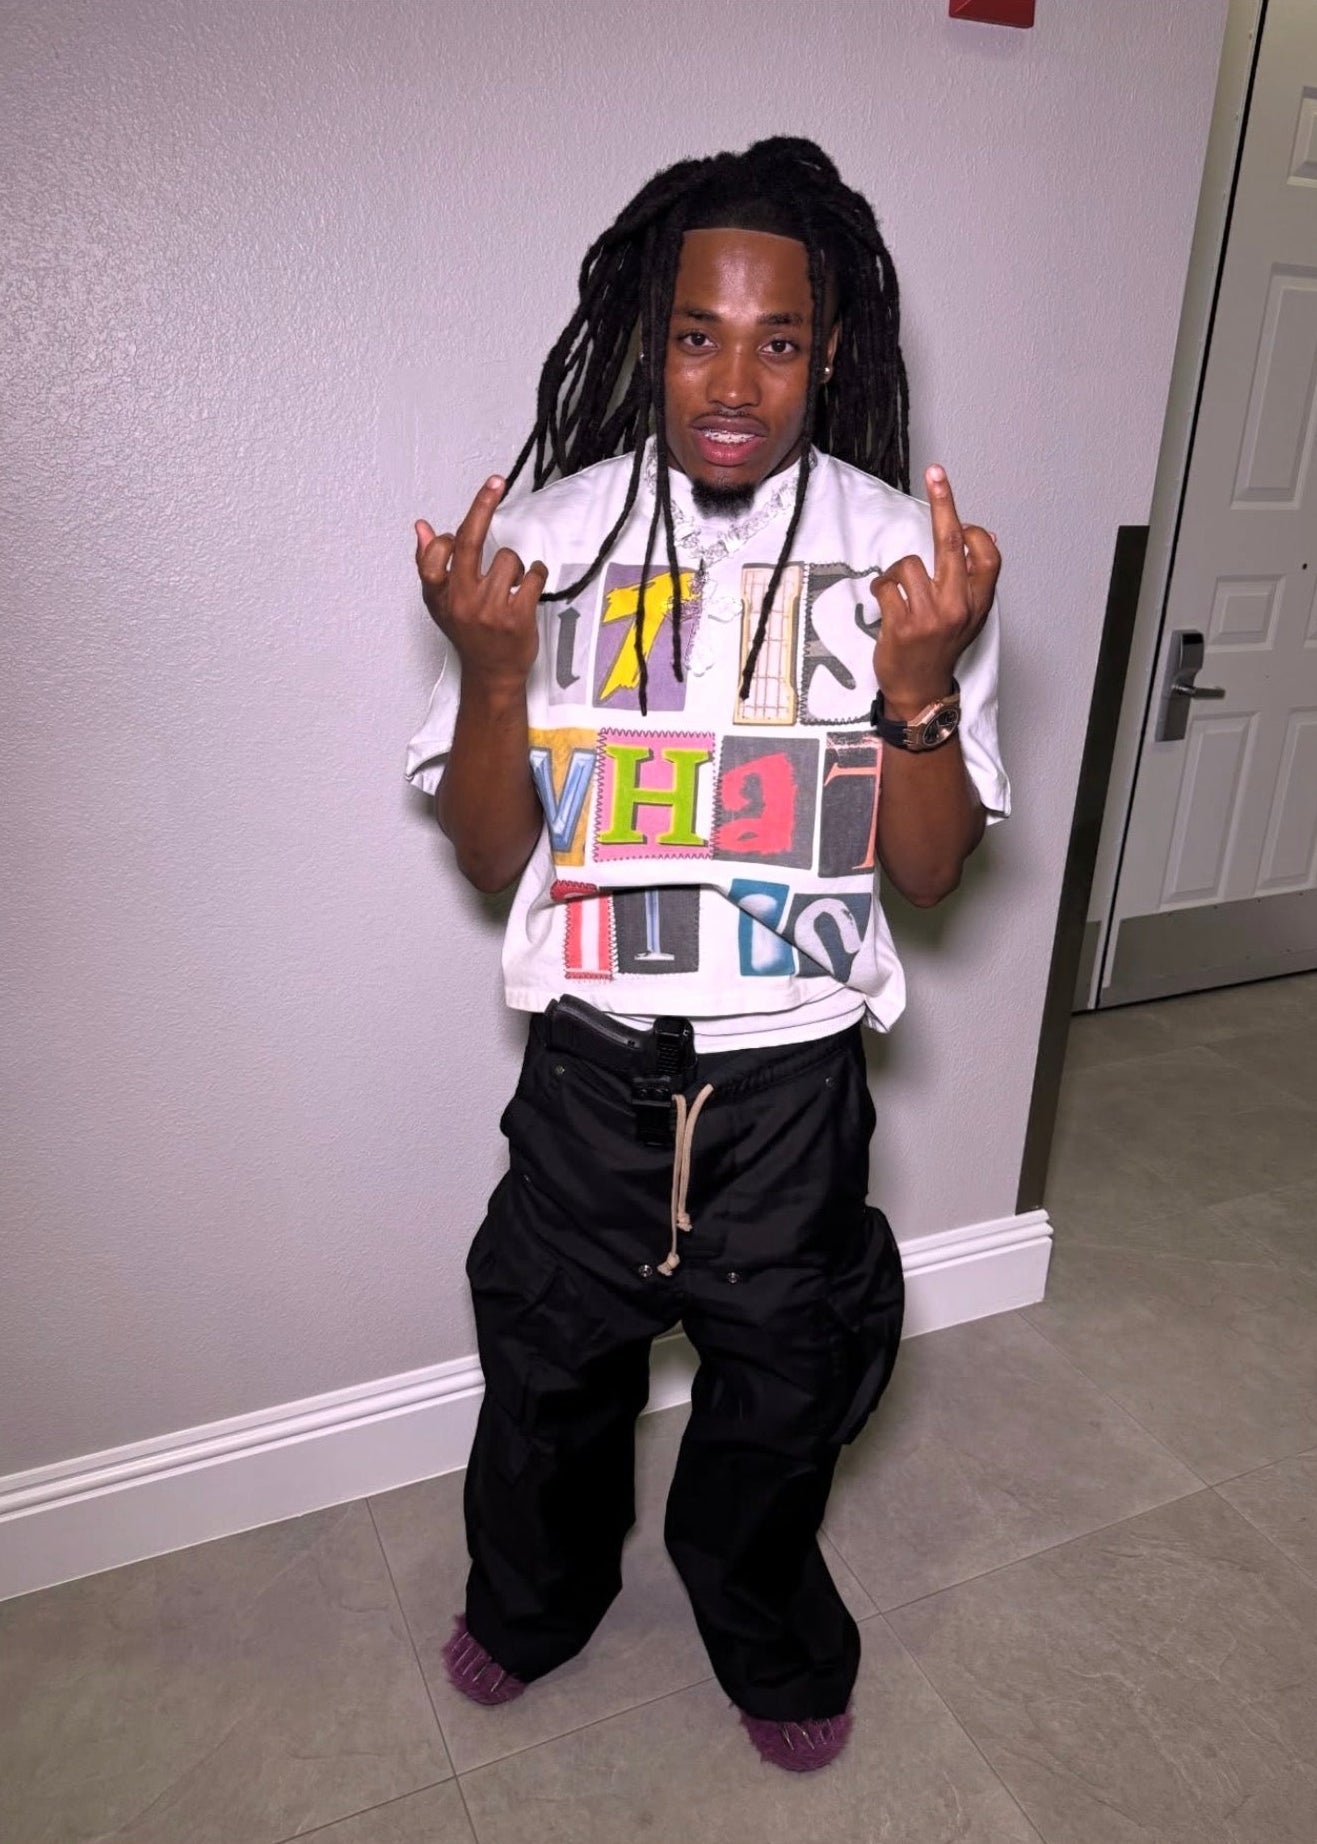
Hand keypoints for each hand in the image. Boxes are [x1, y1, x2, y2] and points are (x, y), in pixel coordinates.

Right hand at [414, 476, 545, 687]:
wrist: (492, 674)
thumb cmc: (468, 633)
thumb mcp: (441, 603)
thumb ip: (429, 564)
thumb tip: (421, 526)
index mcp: (440, 596)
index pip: (435, 554)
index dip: (447, 538)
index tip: (457, 530)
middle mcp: (463, 601)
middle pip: (470, 542)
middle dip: (483, 505)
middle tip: (495, 481)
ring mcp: (491, 610)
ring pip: (508, 559)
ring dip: (516, 567)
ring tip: (511, 586)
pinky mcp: (517, 617)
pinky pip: (534, 576)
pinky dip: (537, 575)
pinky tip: (529, 589)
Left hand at [870, 465, 999, 717]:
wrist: (920, 692)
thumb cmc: (940, 651)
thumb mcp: (969, 617)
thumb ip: (974, 579)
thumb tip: (987, 534)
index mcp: (978, 603)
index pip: (986, 554)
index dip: (972, 529)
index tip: (958, 510)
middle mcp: (958, 607)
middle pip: (951, 543)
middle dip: (944, 502)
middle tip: (936, 473)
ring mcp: (930, 617)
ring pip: (909, 564)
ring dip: (897, 573)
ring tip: (898, 594)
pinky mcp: (902, 625)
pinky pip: (886, 586)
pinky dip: (880, 590)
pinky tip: (884, 604)